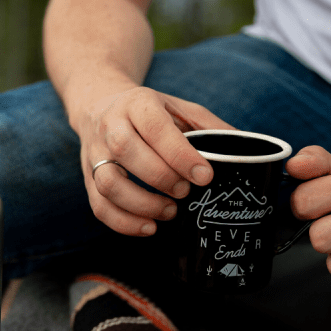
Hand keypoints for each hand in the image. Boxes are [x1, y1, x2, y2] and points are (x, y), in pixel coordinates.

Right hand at [78, 87, 232, 235]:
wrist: (99, 105)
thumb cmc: (148, 111)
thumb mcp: (179, 107)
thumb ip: (209, 126)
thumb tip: (243, 151)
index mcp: (138, 104)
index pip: (156, 129)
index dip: (181, 156)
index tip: (204, 176)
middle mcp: (111, 126)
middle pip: (126, 151)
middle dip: (161, 178)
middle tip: (185, 192)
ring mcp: (95, 153)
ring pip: (108, 182)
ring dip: (141, 204)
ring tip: (169, 211)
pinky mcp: (87, 178)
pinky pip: (99, 206)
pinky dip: (123, 223)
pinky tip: (149, 227)